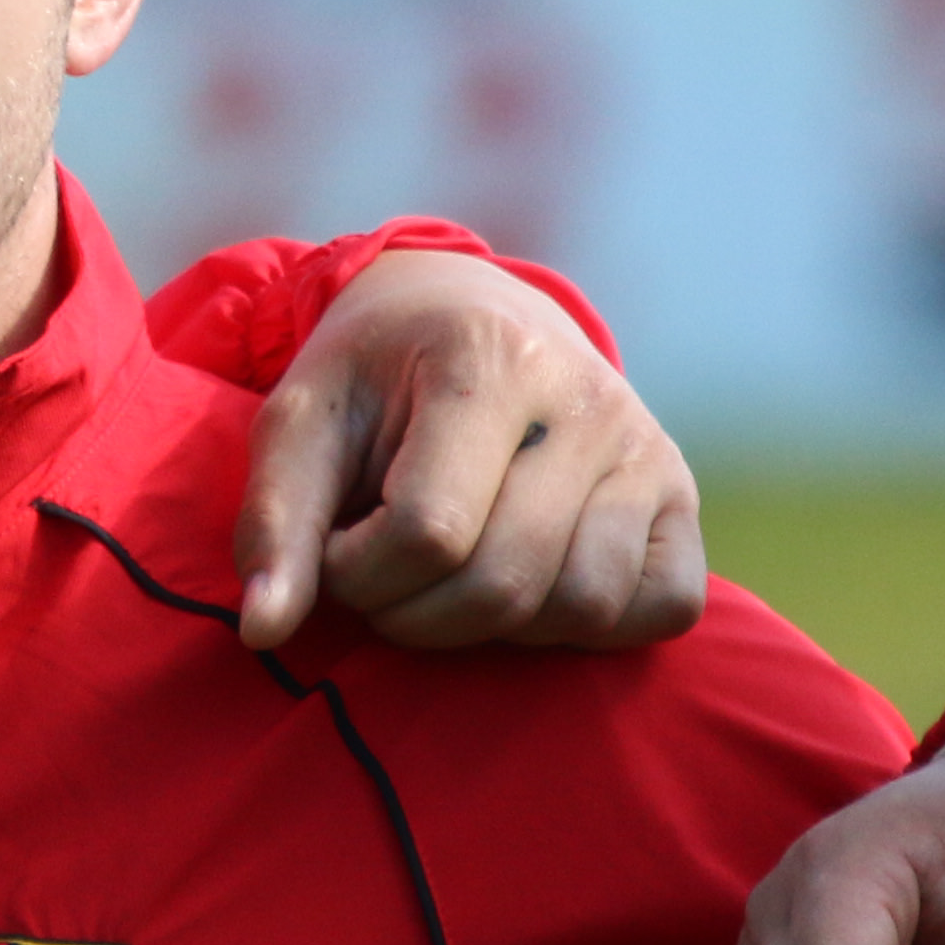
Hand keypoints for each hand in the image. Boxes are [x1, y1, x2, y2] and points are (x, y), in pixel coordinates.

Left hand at [235, 247, 704, 653]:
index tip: (337, 549)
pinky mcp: (681, 496)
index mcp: (486, 356)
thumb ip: (274, 521)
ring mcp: (646, 447)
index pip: (428, 531)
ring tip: (452, 576)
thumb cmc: (372, 377)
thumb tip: (263, 631)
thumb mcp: (302, 420)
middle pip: (503, 583)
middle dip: (416, 615)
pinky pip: (661, 607)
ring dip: (497, 628)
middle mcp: (585, 396)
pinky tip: (530, 585)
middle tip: (384, 577)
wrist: (463, 312)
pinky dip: (592, 625)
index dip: (360, 574)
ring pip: (582, 607)